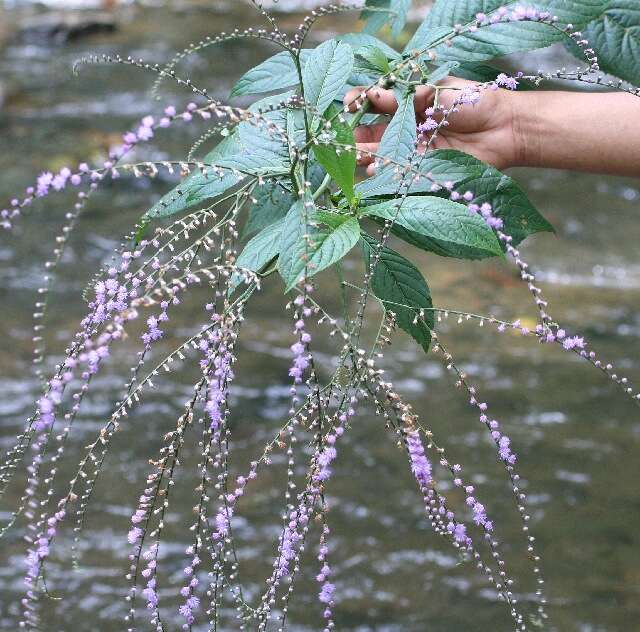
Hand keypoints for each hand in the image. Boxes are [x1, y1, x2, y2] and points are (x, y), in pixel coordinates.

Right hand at [344, 78, 519, 174]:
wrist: (503, 128)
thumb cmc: (474, 101)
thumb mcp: (437, 91)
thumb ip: (406, 97)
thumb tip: (374, 93)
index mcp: (408, 102)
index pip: (376, 102)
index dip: (360, 103)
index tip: (350, 104)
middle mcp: (408, 126)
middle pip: (374, 132)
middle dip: (358, 136)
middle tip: (346, 140)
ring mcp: (414, 148)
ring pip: (384, 153)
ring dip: (368, 156)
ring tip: (359, 157)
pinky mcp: (424, 167)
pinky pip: (399, 171)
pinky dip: (385, 173)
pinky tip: (375, 172)